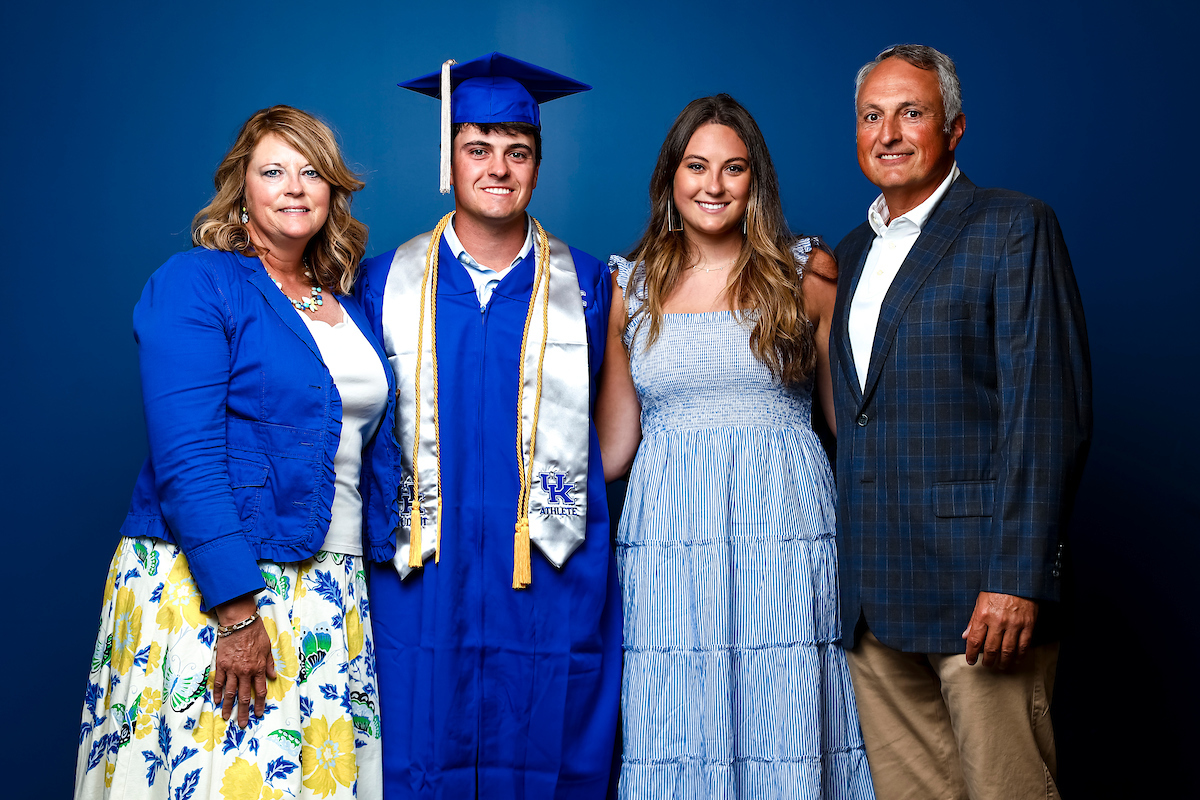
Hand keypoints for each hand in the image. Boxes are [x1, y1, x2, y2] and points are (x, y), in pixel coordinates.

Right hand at [211, 596, 275, 727]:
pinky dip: (218, 692)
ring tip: (227, 717)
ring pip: (230, 693)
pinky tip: (217, 701)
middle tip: (242, 724)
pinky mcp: (221, 665)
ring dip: (228, 706)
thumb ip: (269, 664)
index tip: (258, 714)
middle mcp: (245, 672)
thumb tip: (272, 677)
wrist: (239, 622)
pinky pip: (219, 682)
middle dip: (243, 712)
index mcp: (259, 668)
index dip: (259, 704)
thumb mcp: (268, 647)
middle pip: (244, 697)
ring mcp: (232, 669)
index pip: (260, 691)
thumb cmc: (256, 633)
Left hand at [962, 591, 1037, 669]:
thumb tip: (966, 636)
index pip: (975, 640)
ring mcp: (1014, 624)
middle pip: (991, 649)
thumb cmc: (997, 588)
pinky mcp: (1028, 625)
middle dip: (988, 660)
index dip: (971, 654)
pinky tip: (1016, 660)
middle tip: (987, 665)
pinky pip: (1024, 645)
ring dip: (1003, 662)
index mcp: (983, 614)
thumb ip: (973, 619)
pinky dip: (1020, 656)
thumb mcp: (980, 600)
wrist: (1018, 578)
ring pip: (1008, 650)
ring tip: (1000, 666)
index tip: (970, 661)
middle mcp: (998, 621)